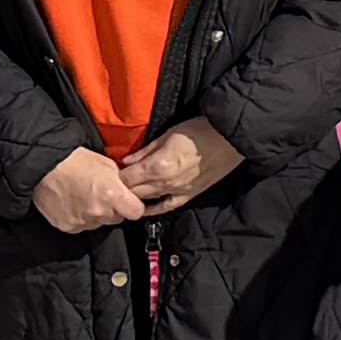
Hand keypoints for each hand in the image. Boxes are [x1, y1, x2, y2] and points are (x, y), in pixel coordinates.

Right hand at [31, 144, 148, 232]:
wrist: (43, 167)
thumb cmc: (73, 161)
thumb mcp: (107, 164)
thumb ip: (120, 182)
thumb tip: (125, 190)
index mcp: (113, 196)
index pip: (136, 212)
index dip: (134, 206)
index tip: (130, 201)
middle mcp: (99, 212)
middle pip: (117, 219)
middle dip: (114, 209)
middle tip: (104, 195)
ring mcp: (82, 222)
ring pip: (99, 223)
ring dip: (97, 214)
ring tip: (85, 196)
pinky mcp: (67, 226)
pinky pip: (81, 226)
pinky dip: (80, 217)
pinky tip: (74, 203)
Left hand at [121, 120, 238, 212]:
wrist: (230, 139)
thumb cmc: (201, 131)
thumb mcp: (169, 134)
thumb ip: (146, 150)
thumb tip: (127, 160)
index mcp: (157, 166)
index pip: (126, 178)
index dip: (115, 177)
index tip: (110, 173)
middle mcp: (164, 183)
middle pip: (133, 192)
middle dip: (122, 189)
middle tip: (114, 184)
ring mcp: (177, 191)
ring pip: (147, 200)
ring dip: (135, 197)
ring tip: (126, 193)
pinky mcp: (189, 195)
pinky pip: (166, 207)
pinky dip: (153, 209)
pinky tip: (145, 208)